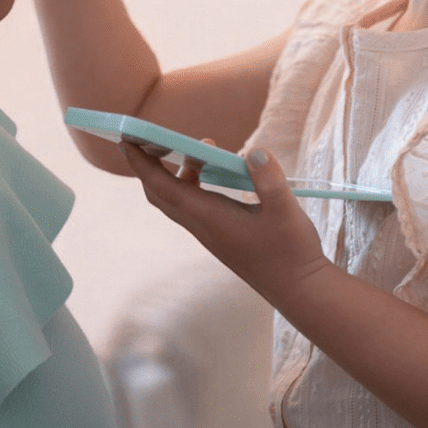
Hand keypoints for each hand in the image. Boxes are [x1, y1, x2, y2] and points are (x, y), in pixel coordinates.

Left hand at [121, 140, 330, 306]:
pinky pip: (193, 206)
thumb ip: (269, 179)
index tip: (126, 141)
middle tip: (147, 138)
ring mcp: (210, 233)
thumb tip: (255, 151)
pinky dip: (193, 184)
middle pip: (161, 195)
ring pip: (177, 200)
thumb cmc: (292, 251)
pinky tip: (215, 171)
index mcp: (210, 218)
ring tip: (202, 148)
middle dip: (149, 166)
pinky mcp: (220, 236)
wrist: (300, 289)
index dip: (142, 164)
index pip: (164, 188)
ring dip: (177, 172)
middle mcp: (203, 227)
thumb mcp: (285, 210)